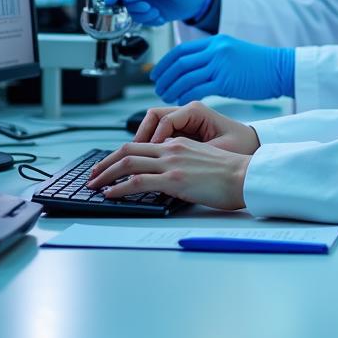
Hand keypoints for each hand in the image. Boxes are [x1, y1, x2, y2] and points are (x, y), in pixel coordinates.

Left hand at [86, 138, 249, 210]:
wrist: (244, 176)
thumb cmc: (230, 173)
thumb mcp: (202, 160)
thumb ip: (182, 163)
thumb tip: (167, 177)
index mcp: (178, 143)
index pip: (141, 144)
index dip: (120, 154)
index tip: (109, 165)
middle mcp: (171, 149)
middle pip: (128, 150)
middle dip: (105, 162)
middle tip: (93, 174)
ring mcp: (171, 163)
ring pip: (128, 163)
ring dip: (105, 174)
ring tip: (94, 185)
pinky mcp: (173, 179)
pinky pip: (137, 181)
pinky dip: (118, 187)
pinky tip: (110, 194)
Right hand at [99, 0, 211, 25]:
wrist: (199, 0)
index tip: (109, 0)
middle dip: (129, 5)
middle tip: (145, 7)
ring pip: (127, 10)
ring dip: (141, 14)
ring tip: (156, 11)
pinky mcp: (145, 11)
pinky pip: (138, 19)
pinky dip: (148, 20)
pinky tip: (160, 16)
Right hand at [133, 102, 260, 154]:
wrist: (252, 149)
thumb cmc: (240, 146)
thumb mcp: (218, 149)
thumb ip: (192, 152)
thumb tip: (167, 158)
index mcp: (196, 111)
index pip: (164, 119)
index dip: (153, 137)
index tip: (150, 154)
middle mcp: (187, 112)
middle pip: (153, 117)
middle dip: (141, 135)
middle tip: (132, 155)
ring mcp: (184, 120)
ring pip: (154, 125)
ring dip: (144, 140)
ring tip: (137, 158)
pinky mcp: (184, 131)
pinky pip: (161, 134)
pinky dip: (152, 144)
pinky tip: (150, 159)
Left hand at [150, 35, 294, 103]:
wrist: (280, 69)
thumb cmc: (258, 65)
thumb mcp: (232, 51)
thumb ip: (213, 56)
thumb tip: (192, 68)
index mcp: (215, 42)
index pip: (181, 50)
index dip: (165, 63)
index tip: (156, 74)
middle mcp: (215, 50)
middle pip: (180, 63)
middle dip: (165, 77)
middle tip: (157, 88)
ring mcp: (220, 64)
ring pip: (186, 76)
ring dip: (172, 88)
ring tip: (166, 97)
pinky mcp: (226, 81)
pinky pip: (198, 89)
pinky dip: (185, 95)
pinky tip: (181, 101)